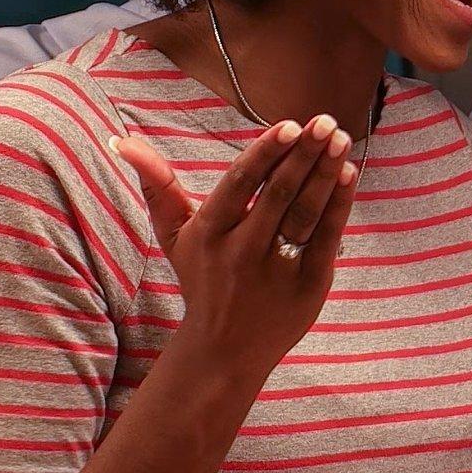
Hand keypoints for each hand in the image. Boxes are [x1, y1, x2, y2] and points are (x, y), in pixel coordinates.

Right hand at [115, 117, 361, 394]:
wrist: (223, 351)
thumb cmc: (201, 279)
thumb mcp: (173, 235)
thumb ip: (157, 185)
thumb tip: (123, 140)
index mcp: (210, 234)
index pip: (240, 185)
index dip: (266, 154)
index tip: (290, 125)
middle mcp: (242, 252)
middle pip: (278, 195)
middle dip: (304, 155)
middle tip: (325, 121)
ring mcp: (277, 271)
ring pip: (305, 214)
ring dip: (326, 174)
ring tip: (340, 139)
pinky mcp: (307, 287)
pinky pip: (326, 238)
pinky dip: (339, 206)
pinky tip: (348, 174)